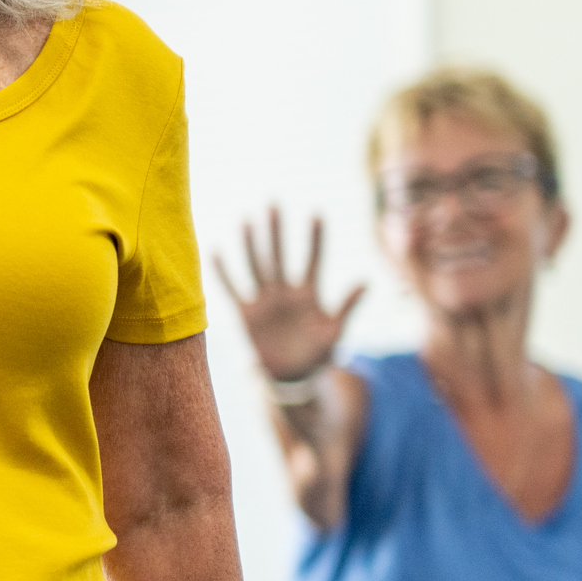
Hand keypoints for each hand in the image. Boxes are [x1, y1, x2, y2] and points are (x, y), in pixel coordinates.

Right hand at [212, 208, 365, 382]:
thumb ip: (348, 307)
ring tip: (247, 219)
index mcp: (310, 295)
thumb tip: (366, 280)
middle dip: (277, 230)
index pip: (313, 260)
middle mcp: (286, 292)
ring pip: (257, 266)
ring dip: (252, 244)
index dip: (315, 238)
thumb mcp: (336, 332)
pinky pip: (233, 289)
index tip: (317, 212)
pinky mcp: (247, 314)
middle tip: (273, 202)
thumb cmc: (319, 355)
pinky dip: (224, 272)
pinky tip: (215, 251)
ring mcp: (265, 301)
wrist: (293, 377)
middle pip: (280, 255)